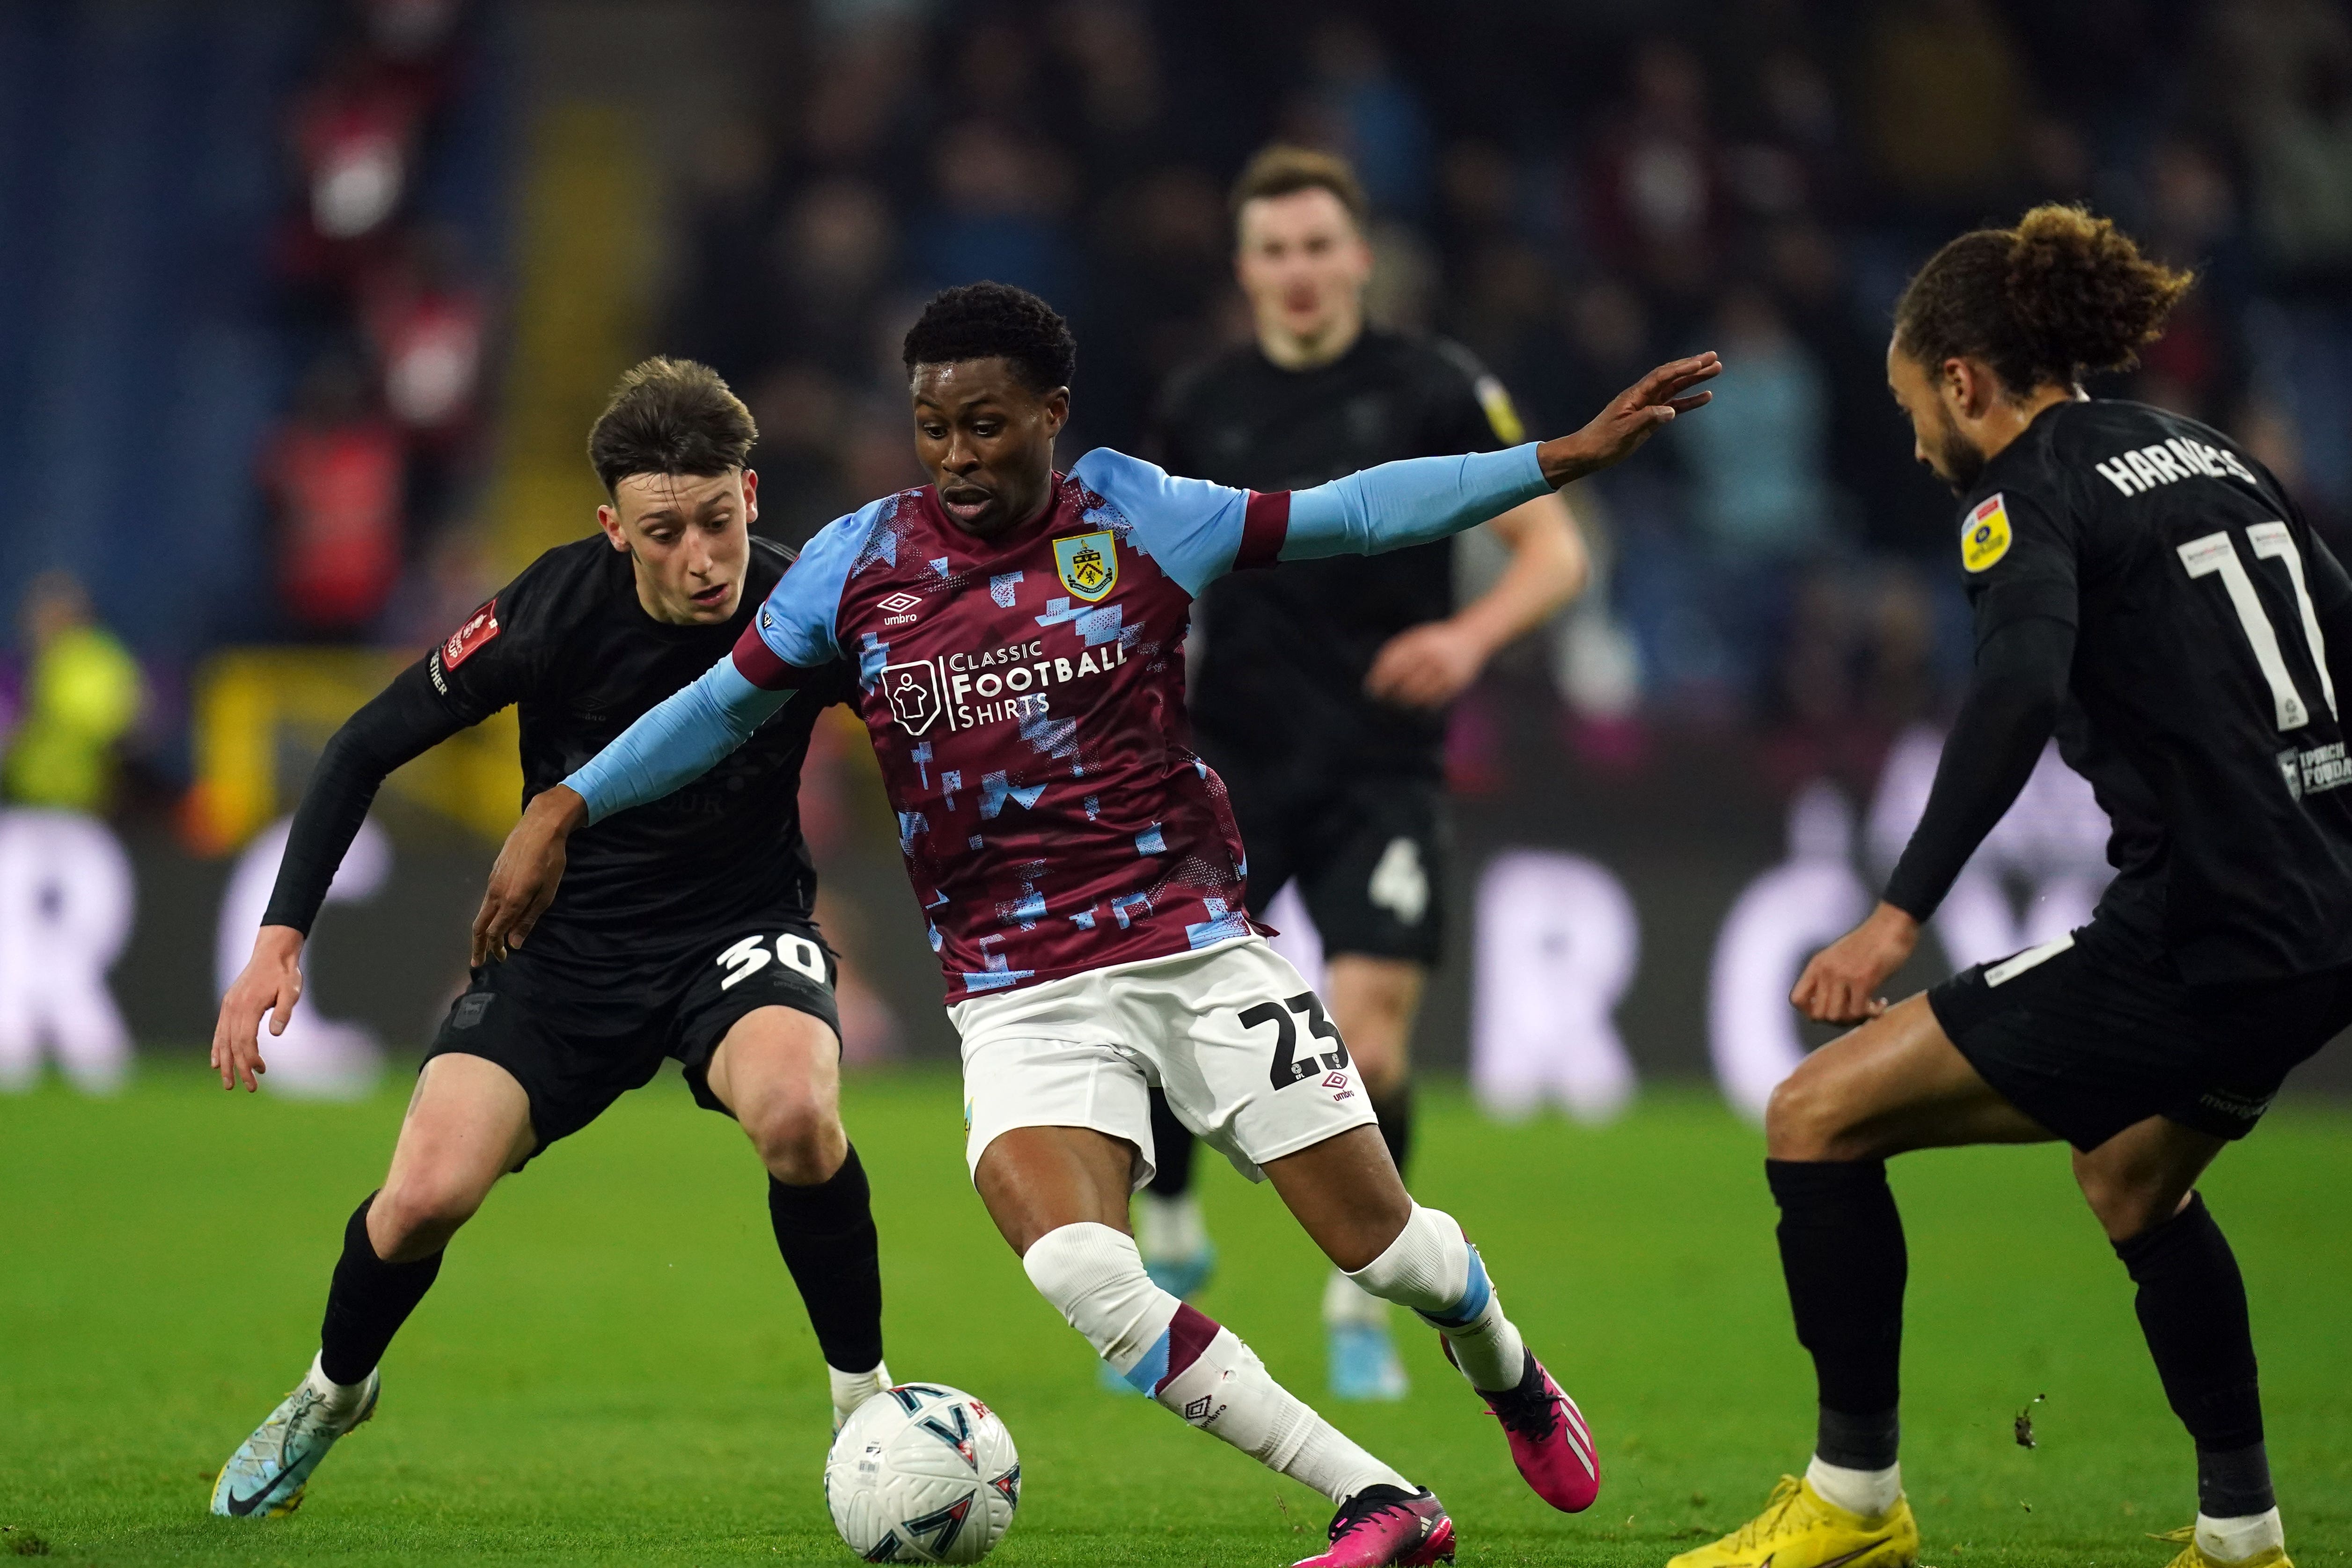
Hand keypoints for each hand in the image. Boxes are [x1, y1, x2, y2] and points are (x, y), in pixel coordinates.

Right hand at [212, 925, 303, 1091]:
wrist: (272, 953)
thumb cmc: (285, 973)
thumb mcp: (292, 990)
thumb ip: (285, 1011)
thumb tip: (276, 1034)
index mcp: (248, 1005)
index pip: (245, 1040)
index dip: (251, 1058)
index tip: (261, 1071)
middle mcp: (233, 1007)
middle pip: (232, 1044)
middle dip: (238, 1068)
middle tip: (248, 1088)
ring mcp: (228, 1006)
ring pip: (222, 1040)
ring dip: (225, 1063)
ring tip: (228, 1083)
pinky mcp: (228, 1005)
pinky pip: (219, 1031)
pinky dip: (217, 1048)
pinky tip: (217, 1063)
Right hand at [470, 786, 586, 965]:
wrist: (539, 827)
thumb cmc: (550, 861)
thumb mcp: (546, 893)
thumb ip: (528, 920)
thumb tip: (514, 944)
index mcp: (510, 901)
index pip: (495, 932)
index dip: (496, 948)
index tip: (501, 959)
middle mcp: (495, 893)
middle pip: (480, 926)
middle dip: (479, 947)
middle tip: (479, 963)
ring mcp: (492, 882)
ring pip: (482, 913)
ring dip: (483, 932)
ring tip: (486, 945)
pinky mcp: (493, 873)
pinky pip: (487, 900)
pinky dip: (488, 915)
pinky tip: (495, 919)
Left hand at [1365, 620, 1486, 708]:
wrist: (1471, 638)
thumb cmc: (1434, 640)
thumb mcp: (1415, 638)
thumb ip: (1395, 653)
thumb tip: (1374, 676)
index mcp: (1420, 644)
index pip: (1393, 666)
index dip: (1380, 680)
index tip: (1371, 689)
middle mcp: (1433, 657)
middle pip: (1405, 683)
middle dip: (1390, 694)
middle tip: (1382, 700)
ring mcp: (1446, 671)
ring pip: (1418, 695)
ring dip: (1403, 703)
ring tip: (1396, 704)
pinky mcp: (1456, 684)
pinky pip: (1433, 701)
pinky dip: (1421, 706)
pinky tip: (1415, 705)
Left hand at [1537, 352, 1720, 486]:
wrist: (1587, 453)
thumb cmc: (1602, 442)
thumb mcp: (1624, 431)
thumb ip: (1648, 419)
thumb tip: (1671, 411)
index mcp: (1635, 395)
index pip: (1662, 376)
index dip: (1682, 369)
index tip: (1701, 362)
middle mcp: (1642, 396)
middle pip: (1671, 376)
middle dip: (1693, 366)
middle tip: (1714, 357)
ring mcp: (1647, 405)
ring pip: (1675, 388)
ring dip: (1695, 379)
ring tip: (1716, 369)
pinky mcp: (1649, 417)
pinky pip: (1674, 405)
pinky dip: (1689, 400)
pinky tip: (1705, 396)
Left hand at [1790, 901, 1921, 1025]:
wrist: (1892, 925)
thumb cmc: (1871, 943)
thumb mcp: (1839, 958)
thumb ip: (1831, 978)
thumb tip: (1832, 1009)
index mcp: (1817, 965)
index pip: (1796, 999)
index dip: (1810, 1012)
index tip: (1831, 1009)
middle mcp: (1825, 971)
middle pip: (1818, 1015)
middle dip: (1838, 1020)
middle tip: (1855, 1012)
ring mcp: (1843, 975)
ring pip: (1837, 1017)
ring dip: (1855, 1019)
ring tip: (1869, 1007)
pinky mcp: (1863, 979)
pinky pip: (1860, 1012)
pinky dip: (1872, 1014)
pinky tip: (1881, 1003)